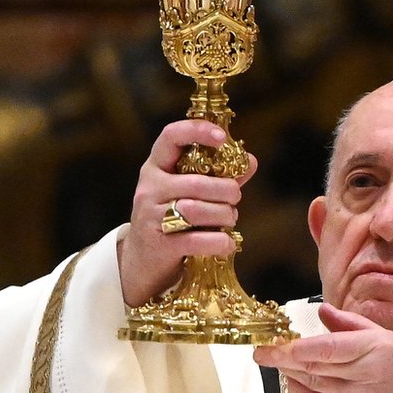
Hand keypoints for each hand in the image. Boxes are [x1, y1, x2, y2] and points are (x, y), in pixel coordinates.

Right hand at [118, 119, 256, 306]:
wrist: (143, 260)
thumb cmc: (172, 219)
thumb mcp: (188, 193)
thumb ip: (218, 177)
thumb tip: (250, 161)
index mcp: (156, 167)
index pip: (170, 136)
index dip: (197, 131)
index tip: (222, 138)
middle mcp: (149, 188)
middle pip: (196, 182)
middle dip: (225, 190)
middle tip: (235, 198)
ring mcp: (151, 216)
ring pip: (196, 210)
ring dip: (224, 215)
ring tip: (230, 219)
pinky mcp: (159, 244)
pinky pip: (196, 240)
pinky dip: (219, 242)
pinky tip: (227, 243)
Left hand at [253, 303, 392, 392]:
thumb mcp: (390, 339)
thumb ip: (351, 325)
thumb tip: (322, 311)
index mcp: (378, 350)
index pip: (327, 348)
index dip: (294, 347)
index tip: (271, 343)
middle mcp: (367, 377)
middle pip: (313, 366)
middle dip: (282, 358)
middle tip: (262, 350)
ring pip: (313, 384)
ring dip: (290, 372)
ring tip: (275, 361)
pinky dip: (302, 391)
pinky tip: (294, 380)